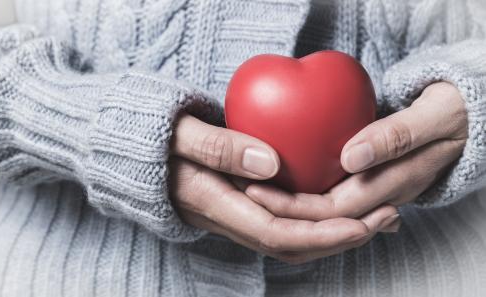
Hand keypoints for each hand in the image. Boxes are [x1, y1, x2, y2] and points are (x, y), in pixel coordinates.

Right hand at [169, 113, 398, 263]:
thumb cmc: (154, 137)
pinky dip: (317, 221)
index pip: (278, 233)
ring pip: (291, 239)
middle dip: (342, 238)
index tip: (363, 222)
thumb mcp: (180, 134)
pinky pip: (284, 223)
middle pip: (292, 245)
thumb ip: (218, 148)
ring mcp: (235, 216)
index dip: (323, 234)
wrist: (131, 151)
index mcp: (215, 204)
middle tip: (387, 216)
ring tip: (377, 215)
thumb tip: (269, 163)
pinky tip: (341, 205)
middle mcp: (228, 219)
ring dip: (335, 232)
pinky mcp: (241, 206)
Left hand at [243, 82, 466, 223]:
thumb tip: (352, 158)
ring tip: (253, 193)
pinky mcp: (368, 182)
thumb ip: (395, 136)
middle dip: (280, 211)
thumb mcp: (434, 116)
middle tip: (242, 192)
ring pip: (325, 213)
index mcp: (395, 184)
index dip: (293, 205)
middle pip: (322, 217)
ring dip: (289, 208)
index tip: (256, 189)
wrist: (465, 118)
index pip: (334, 209)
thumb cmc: (451, 112)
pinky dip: (304, 195)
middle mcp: (382, 198)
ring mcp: (375, 193)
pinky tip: (280, 185)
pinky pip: (332, 195)